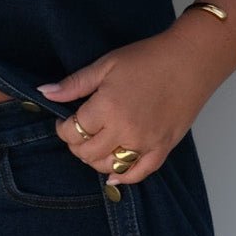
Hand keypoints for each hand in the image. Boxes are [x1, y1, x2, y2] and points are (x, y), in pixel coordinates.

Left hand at [37, 26, 229, 185]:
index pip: (72, 131)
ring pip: (108, 167)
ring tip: (94, 145)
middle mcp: (124, 130)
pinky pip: (139, 173)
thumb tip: (44, 92)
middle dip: (75, 145)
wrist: (191, 60)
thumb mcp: (106, 65)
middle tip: (78, 132)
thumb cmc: (149, 58)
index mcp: (107, 107)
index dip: (62, 128)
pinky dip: (123, 177)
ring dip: (95, 160)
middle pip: (87, 153)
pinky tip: (113, 175)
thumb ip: (74, 83)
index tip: (64, 120)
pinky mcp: (163, 148)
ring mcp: (145, 143)